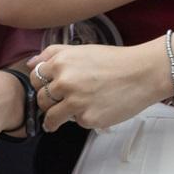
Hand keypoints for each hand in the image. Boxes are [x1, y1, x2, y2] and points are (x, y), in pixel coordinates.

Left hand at [28, 39, 170, 131]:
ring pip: (51, 116)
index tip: (48, 88)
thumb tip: (31, 63)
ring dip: (55, 117)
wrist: (143, 74)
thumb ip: (52, 54)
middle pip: (41, 99)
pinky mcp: (87, 118)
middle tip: (60, 102)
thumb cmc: (114, 61)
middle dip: (48, 102)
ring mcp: (75, 102)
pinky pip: (75, 123)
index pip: (35, 78)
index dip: (42, 84)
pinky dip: (82, 119)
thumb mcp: (80, 50)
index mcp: (60, 63)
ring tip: (68, 113)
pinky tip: (94, 110)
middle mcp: (64, 82)